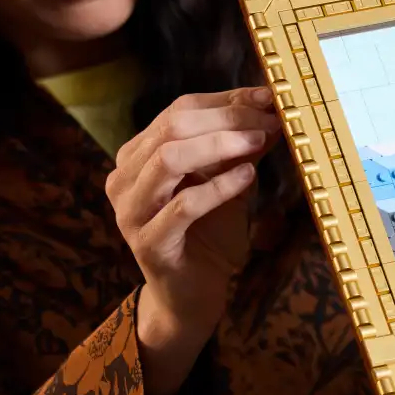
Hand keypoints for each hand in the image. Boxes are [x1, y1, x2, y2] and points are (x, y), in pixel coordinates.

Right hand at [104, 85, 280, 394]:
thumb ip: (239, 147)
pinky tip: (248, 177)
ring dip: (219, 145)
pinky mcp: (148, 244)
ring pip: (168, 159)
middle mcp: (124, 179)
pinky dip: (219, 187)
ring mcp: (131, 212)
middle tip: (268, 121)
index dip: (225, 100)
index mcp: (138, 156)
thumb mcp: (227, 181)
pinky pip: (183, 206)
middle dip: (226, 119)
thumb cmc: (209, 234)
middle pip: (172, 128)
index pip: (178, 110)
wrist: (191, 296)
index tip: (269, 98)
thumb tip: (269, 109)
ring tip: (257, 144)